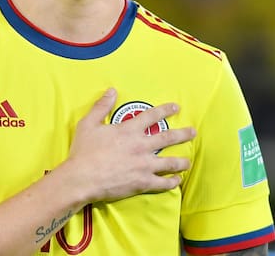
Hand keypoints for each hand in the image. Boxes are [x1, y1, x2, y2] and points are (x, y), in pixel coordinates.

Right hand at [65, 88, 195, 203]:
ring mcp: (144, 165)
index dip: (165, 110)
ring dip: (181, 161)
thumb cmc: (83, 151)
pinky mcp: (142, 182)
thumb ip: (101, 106)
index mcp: (129, 130)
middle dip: (182, 134)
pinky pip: (163, 183)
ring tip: (188, 161)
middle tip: (192, 132)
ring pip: (170, 162)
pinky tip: (176, 180)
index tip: (176, 108)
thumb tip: (112, 91)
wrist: (82, 178)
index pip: (152, 116)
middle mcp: (141, 146)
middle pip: (168, 138)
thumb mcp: (88, 124)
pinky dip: (172, 182)